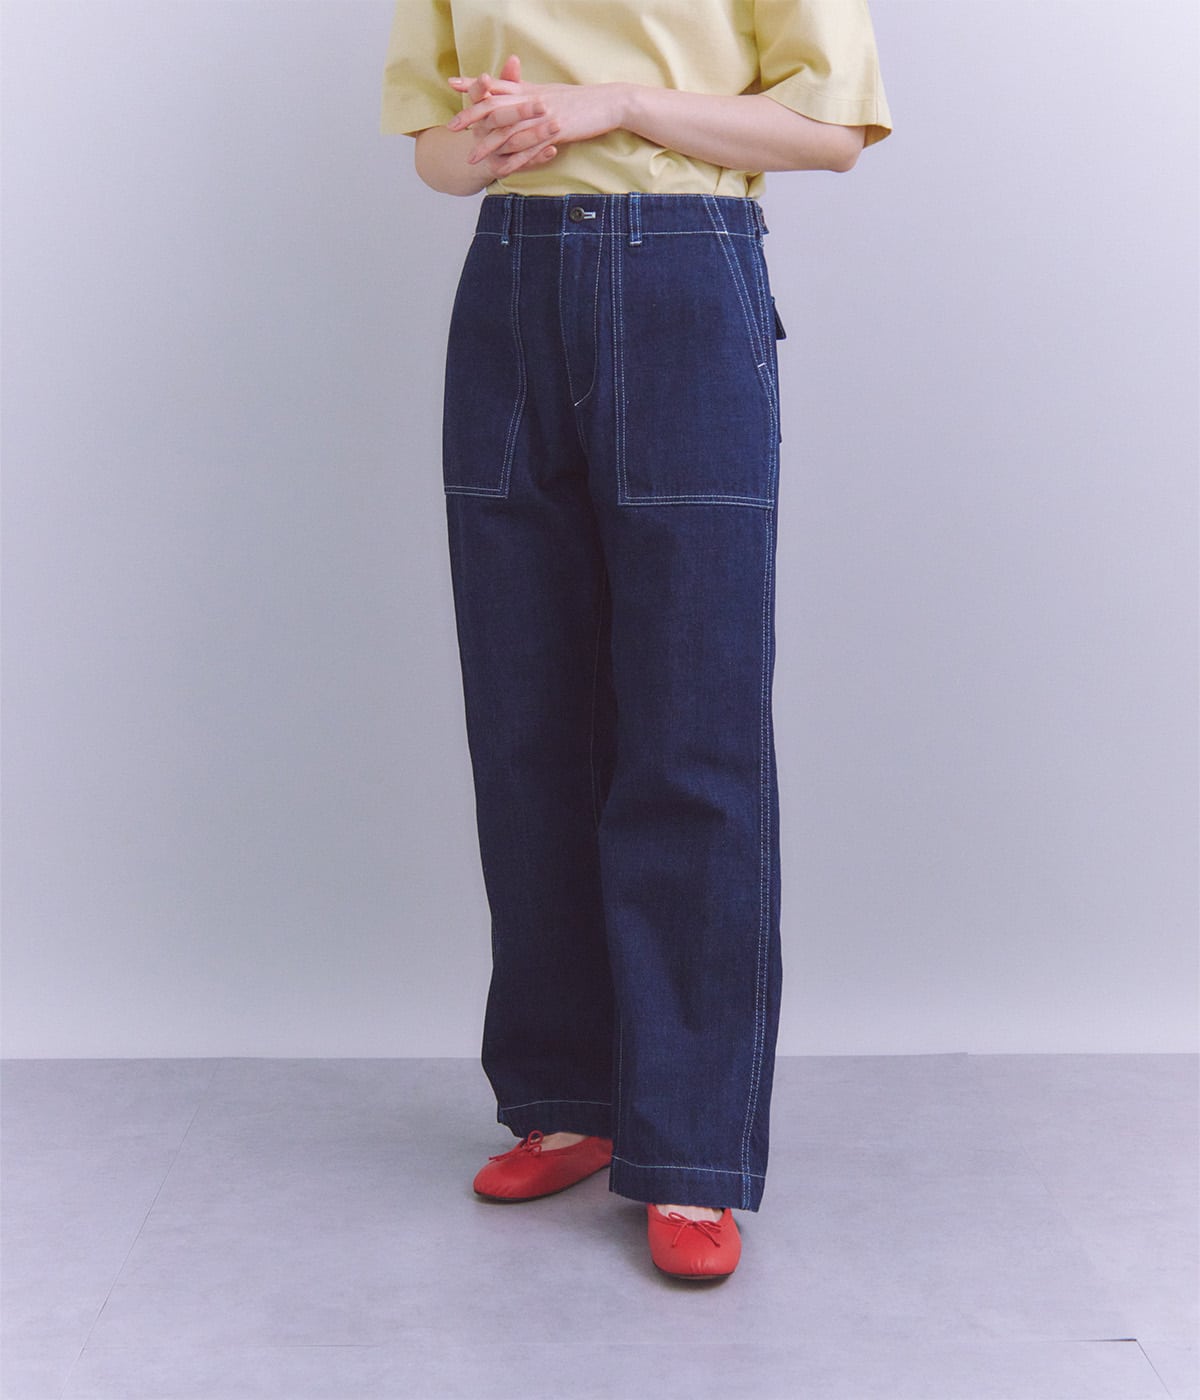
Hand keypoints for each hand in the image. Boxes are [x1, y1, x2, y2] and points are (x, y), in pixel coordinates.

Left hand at [447, 56, 624, 176]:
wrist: (608, 103)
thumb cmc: (581, 101)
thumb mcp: (551, 93)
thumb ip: (530, 93)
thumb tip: (516, 94)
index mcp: (530, 89)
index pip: (496, 84)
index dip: (474, 85)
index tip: (453, 85)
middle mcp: (532, 101)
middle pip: (495, 107)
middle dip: (472, 117)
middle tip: (452, 127)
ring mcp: (542, 117)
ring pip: (509, 131)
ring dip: (488, 145)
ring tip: (471, 157)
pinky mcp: (554, 133)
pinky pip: (530, 149)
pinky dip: (514, 160)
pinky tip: (501, 169)